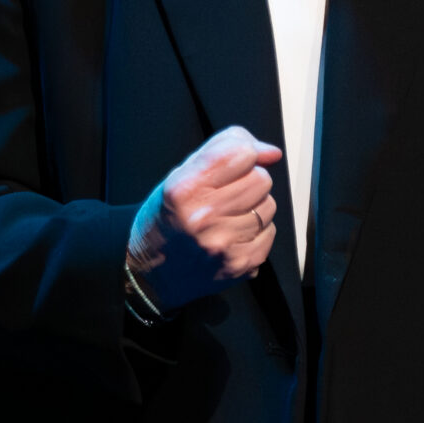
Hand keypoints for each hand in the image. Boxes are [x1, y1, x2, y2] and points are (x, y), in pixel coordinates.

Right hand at [127, 125, 281, 311]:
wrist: (152, 271)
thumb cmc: (167, 218)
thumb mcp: (181, 174)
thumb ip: (224, 150)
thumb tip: (271, 153)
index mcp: (185, 189)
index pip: (242, 153)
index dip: (244, 153)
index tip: (235, 163)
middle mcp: (203, 217)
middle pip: (261, 179)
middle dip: (248, 181)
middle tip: (226, 194)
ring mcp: (224, 244)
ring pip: (268, 206)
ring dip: (253, 207)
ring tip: (227, 217)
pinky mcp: (241, 264)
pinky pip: (269, 233)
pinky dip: (255, 232)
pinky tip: (232, 236)